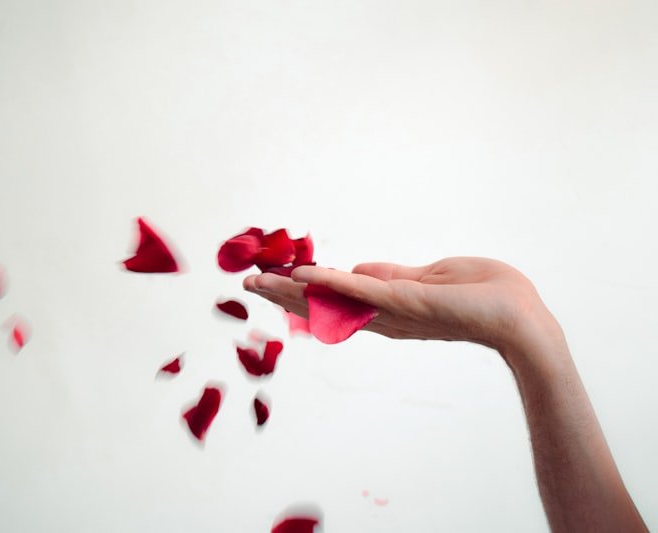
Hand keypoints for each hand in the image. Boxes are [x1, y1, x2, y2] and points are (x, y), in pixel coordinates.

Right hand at [243, 257, 561, 358]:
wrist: (522, 318)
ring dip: (293, 290)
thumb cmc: (486, 295)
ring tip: (257, 282)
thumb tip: (357, 270)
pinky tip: (303, 275)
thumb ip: (393, 276)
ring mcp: (391, 311)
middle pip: (324, 304)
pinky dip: (330, 284)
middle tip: (248, 284)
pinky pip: (359, 292)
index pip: (336, 298)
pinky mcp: (404, 302)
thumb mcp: (433, 277)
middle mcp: (382, 316)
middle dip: (284, 294)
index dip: (304, 290)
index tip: (275, 280)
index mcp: (388, 307)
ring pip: (332, 299)